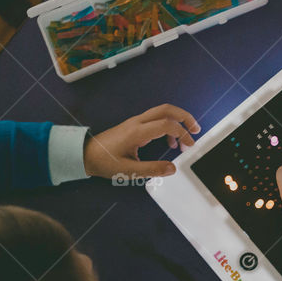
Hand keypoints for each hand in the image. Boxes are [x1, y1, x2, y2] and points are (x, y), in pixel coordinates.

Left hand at [84, 104, 200, 178]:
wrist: (85, 154)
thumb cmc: (105, 162)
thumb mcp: (128, 171)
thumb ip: (152, 170)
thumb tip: (173, 169)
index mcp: (137, 132)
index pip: (166, 125)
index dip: (182, 134)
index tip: (189, 146)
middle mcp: (138, 122)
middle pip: (167, 109)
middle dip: (185, 117)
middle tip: (196, 130)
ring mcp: (136, 122)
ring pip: (162, 113)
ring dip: (177, 122)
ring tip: (183, 142)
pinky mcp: (134, 125)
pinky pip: (155, 120)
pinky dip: (167, 127)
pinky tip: (168, 143)